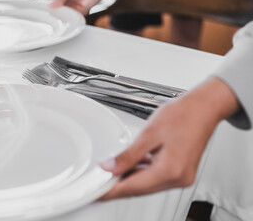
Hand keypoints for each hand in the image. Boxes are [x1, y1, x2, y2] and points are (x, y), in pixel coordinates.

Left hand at [99, 77, 238, 199]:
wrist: (204, 107)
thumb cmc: (183, 115)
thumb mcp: (149, 133)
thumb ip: (128, 155)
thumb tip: (109, 168)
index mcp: (170, 170)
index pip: (133, 187)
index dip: (111, 191)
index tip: (96, 193)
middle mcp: (178, 179)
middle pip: (140, 189)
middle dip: (118, 185)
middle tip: (99, 182)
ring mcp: (181, 177)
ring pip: (146, 185)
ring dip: (129, 178)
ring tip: (112, 171)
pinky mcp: (180, 172)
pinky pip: (155, 178)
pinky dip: (141, 173)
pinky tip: (131, 165)